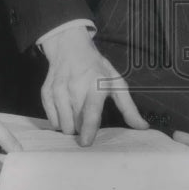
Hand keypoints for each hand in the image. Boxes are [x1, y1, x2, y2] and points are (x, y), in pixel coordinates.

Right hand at [40, 26, 147, 144]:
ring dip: (71, 125)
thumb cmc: (95, 66)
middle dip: (83, 128)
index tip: (87, 142)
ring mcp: (58, 90)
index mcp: (95, 84)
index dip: (89, 130)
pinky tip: (66, 109)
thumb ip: (128, 107)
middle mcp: (75, 87)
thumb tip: (142, 127)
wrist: (69, 47)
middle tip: (88, 118)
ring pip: (63, 125)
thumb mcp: (116, 82)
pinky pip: (52, 120)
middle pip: (76, 123)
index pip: (91, 112)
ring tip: (77, 113)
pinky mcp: (46, 93)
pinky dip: (60, 120)